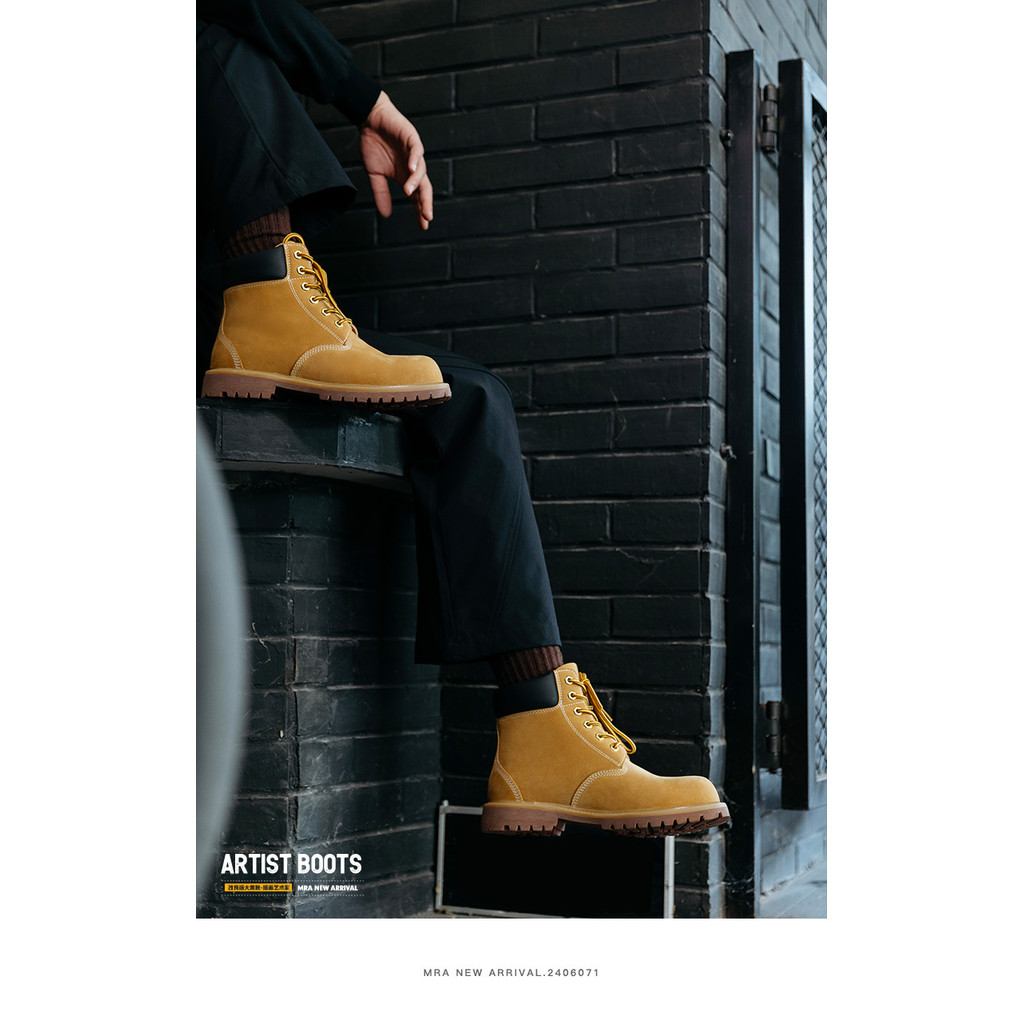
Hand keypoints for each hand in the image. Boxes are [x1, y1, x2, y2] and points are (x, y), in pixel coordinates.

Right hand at [359, 91, 433, 230]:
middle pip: (424, 187)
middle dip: (426, 202)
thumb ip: (382, 193)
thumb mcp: (375, 174)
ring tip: (409, 192)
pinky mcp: (411, 137)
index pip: (417, 197)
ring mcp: (414, 152)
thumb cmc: (373, 144)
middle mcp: (413, 167)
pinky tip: (411, 168)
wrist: (370, 119)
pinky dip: (415, 159)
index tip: (423, 226)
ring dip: (416, 182)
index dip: (420, 210)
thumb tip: (386, 215)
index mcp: (406, 177)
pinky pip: (416, 150)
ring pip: (421, 170)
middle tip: (427, 216)